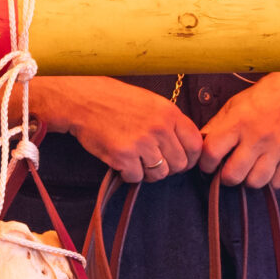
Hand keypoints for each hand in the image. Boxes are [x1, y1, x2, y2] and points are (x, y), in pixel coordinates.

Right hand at [32, 77, 200, 184]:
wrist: (84, 101)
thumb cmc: (116, 100)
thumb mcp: (151, 102)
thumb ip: (170, 123)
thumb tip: (186, 147)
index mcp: (170, 113)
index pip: (195, 145)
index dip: (190, 158)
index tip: (181, 161)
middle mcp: (159, 128)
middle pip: (179, 164)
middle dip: (167, 167)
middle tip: (152, 161)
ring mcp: (142, 143)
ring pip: (160, 174)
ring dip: (148, 172)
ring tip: (136, 160)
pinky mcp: (123, 156)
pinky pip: (136, 178)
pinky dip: (128, 174)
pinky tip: (121, 161)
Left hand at [195, 72, 279, 188]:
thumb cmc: (264, 96)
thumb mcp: (235, 105)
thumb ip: (217, 126)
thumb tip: (200, 147)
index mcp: (238, 122)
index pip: (211, 153)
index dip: (205, 164)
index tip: (209, 164)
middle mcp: (258, 136)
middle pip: (233, 175)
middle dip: (226, 177)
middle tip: (229, 170)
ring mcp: (279, 147)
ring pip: (255, 182)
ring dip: (249, 179)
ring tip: (250, 169)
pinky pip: (278, 182)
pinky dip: (271, 180)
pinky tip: (269, 168)